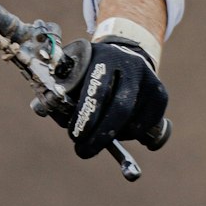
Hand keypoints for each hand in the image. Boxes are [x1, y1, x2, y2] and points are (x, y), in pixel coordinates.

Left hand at [54, 36, 168, 159]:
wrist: (125, 54)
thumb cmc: (91, 70)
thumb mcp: (75, 71)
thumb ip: (60, 91)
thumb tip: (44, 111)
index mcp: (104, 57)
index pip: (97, 89)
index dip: (86, 116)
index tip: (75, 136)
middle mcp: (130, 65)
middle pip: (120, 108)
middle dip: (100, 135)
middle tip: (83, 151)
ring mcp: (149, 80)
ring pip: (132, 121)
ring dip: (114, 136)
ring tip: (100, 134)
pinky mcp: (161, 95)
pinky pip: (145, 127)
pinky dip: (130, 135)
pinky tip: (119, 129)